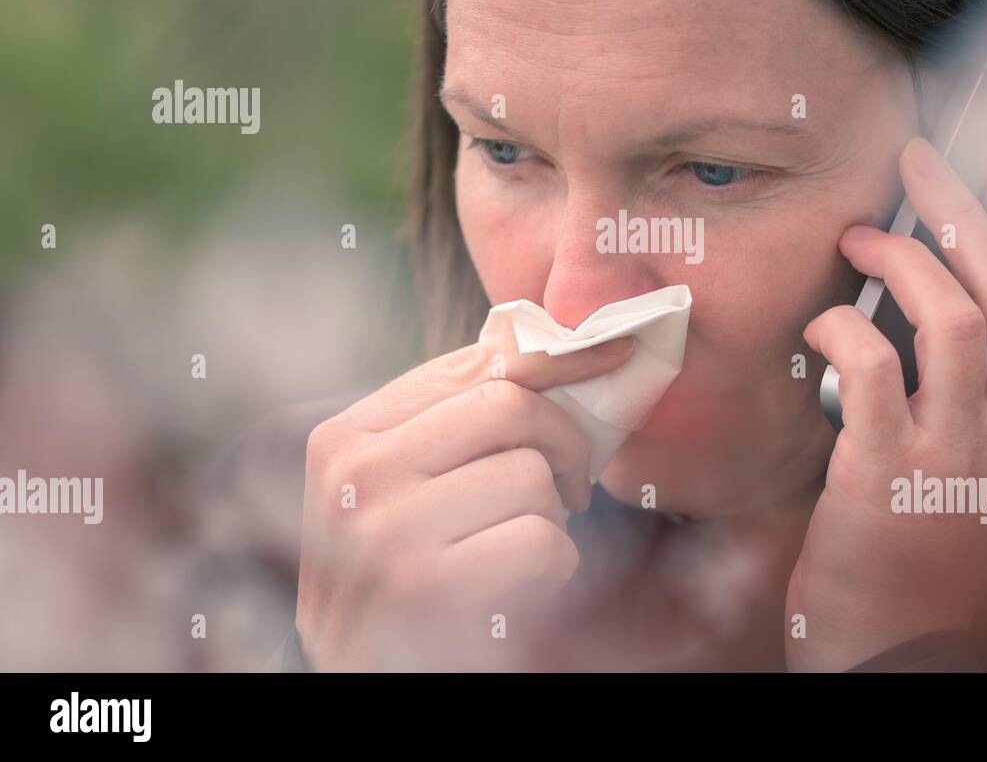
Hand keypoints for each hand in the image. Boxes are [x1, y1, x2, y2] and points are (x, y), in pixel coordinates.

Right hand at [294, 322, 634, 670]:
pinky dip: (555, 566)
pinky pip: (543, 540)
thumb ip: (453, 418)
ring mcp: (385, 531)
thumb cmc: (401, 577)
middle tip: (568, 485)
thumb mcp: (403, 488)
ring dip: (551, 517)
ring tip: (518, 546)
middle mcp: (355, 475)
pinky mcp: (429, 588)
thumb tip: (532, 332)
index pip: (471, 364)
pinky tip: (520, 586)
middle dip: (563, 444)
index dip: (556, 356)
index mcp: (346, 437)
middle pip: (509, 405)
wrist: (366, 681)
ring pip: (531, 475)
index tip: (613, 353)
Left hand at [786, 137, 986, 671]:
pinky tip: (819, 326)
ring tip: (857, 237)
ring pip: (953, 318)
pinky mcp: (888, 476)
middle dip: (960, 211)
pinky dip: (844, 326)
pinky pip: (874, 367)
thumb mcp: (956, 476)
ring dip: (901, 258)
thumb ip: (956, 401)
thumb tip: (922, 308)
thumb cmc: (905, 554)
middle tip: (917, 161)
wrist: (887, 648)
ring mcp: (956, 459)